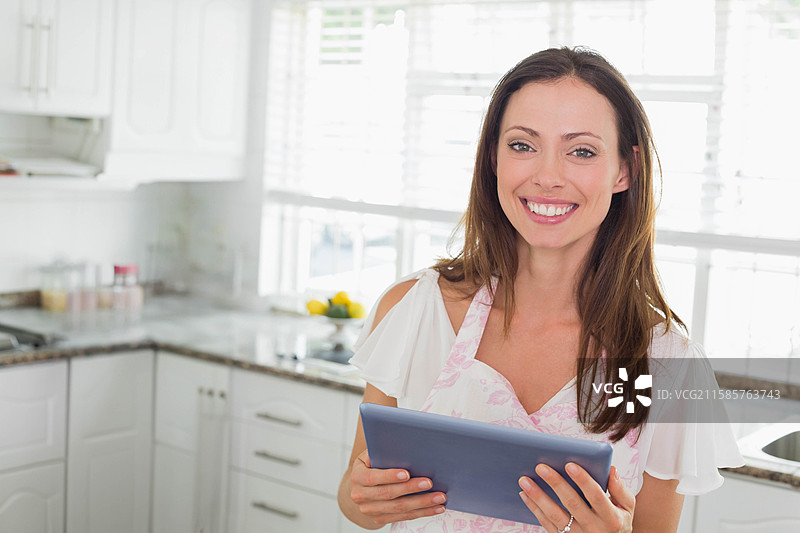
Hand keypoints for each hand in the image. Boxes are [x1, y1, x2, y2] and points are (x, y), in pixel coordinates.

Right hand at [348, 450, 446, 525]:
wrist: (361, 486)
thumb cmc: (371, 464)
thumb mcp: (370, 454)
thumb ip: (381, 451)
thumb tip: (397, 446)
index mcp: (357, 477)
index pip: (372, 478)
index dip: (389, 476)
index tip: (407, 473)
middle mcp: (360, 496)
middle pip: (388, 494)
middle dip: (411, 488)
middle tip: (430, 483)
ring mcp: (370, 510)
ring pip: (399, 509)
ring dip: (422, 504)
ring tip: (439, 497)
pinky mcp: (381, 519)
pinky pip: (404, 517)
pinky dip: (422, 512)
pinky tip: (436, 508)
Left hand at [518, 464, 633, 532]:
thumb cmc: (616, 523)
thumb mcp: (626, 509)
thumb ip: (620, 489)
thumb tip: (611, 470)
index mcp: (611, 517)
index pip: (596, 495)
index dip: (583, 480)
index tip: (569, 464)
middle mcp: (594, 528)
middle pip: (572, 503)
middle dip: (556, 483)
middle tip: (540, 467)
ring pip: (555, 515)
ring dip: (538, 496)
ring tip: (524, 480)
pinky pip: (547, 524)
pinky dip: (535, 509)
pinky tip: (525, 495)